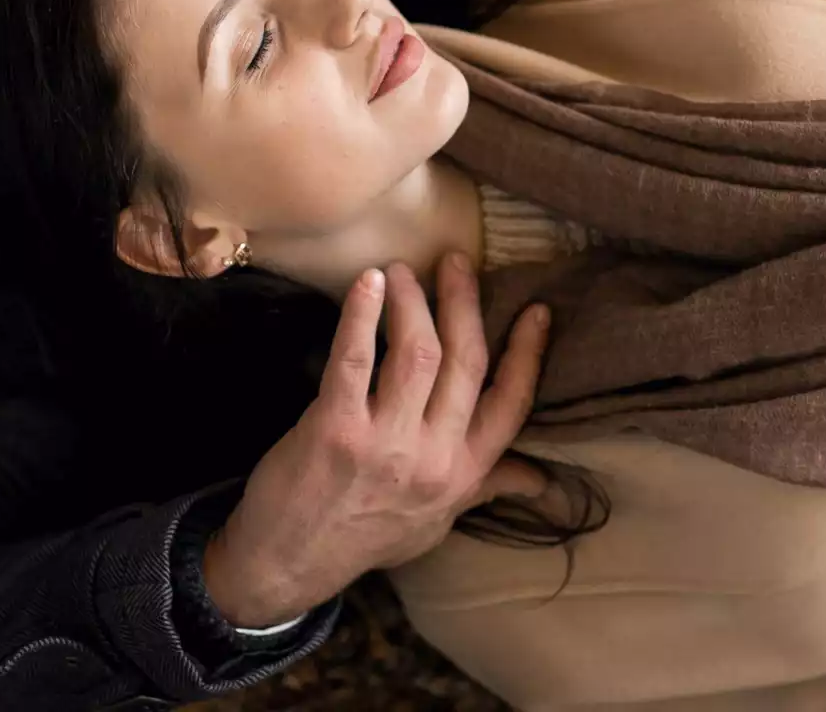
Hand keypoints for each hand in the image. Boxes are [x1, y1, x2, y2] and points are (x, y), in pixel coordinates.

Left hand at [202, 255, 549, 626]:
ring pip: (417, 353)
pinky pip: (354, 360)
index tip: (537, 309)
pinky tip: (366, 284)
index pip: (510, 404)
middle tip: (455, 261)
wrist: (287, 565)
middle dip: (463, 304)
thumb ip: (484, 486)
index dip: (529, 354)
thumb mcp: (436, 521)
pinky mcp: (335, 429)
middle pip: (465, 362)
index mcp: (463, 473)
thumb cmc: (365, 537)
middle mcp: (434, 457)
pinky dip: (362, 316)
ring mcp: (386, 444)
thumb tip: (538, 477)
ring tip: (402, 271)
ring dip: (413, 303)